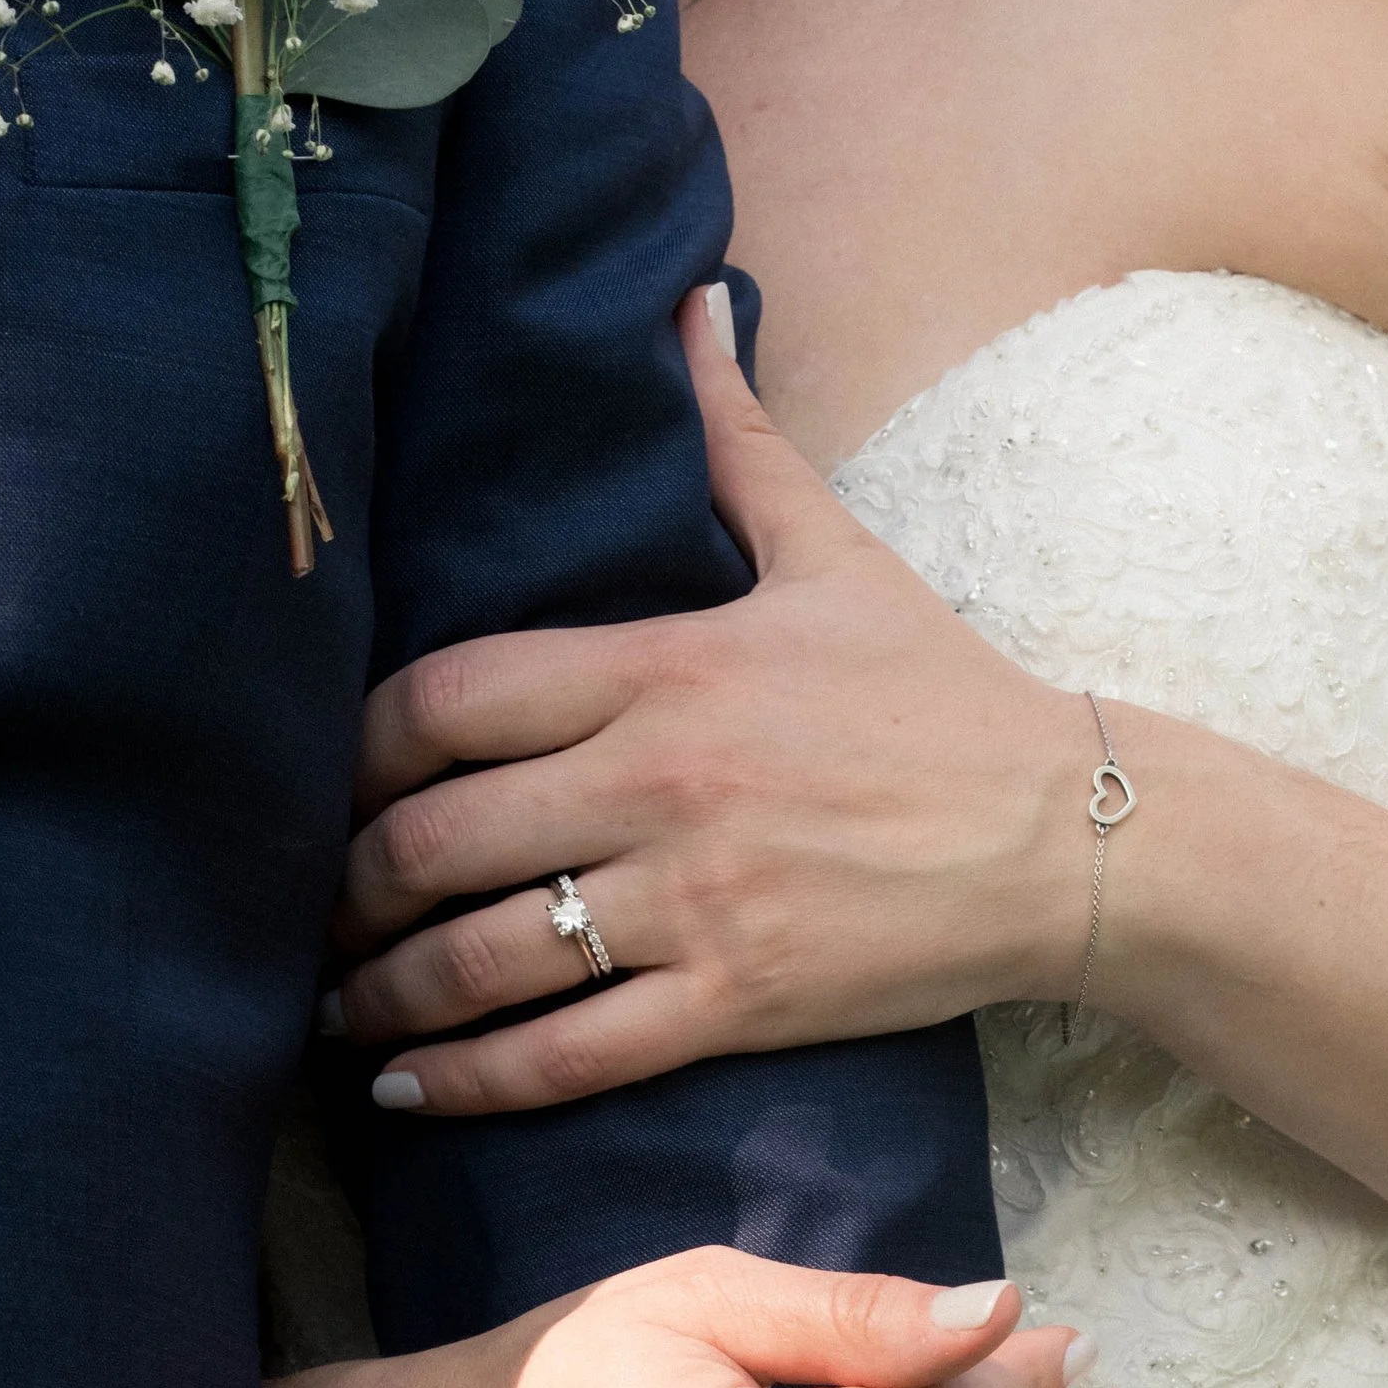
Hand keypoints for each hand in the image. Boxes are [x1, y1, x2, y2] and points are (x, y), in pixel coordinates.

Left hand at [321, 290, 1091, 1114]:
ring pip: (481, 959)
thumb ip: (738, 437)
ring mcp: (695, 900)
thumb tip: (692, 299)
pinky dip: (466, 1080)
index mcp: (661, 667)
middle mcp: (658, 782)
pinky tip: (407, 1088)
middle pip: (431, 839)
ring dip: (382, 995)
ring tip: (340, 1010)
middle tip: (317, 912)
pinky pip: (564, 1055)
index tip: (326, 788)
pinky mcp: (736, 1000)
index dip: (354, 753)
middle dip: (347, 888)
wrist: (1069, 835)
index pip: (443, 700)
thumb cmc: (942, 695)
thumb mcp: (834, 553)